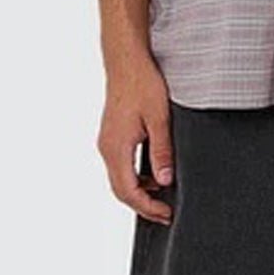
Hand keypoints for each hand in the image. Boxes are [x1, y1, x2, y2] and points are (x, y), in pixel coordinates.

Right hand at [97, 60, 174, 223]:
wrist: (126, 61)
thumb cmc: (142, 84)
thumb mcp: (159, 119)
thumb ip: (162, 152)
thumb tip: (164, 181)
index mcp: (117, 147)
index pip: (128, 191)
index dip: (147, 207)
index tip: (166, 213)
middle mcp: (107, 148)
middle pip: (120, 190)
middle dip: (143, 205)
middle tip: (166, 213)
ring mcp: (107, 142)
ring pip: (119, 179)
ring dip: (139, 192)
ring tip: (162, 197)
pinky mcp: (111, 136)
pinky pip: (120, 166)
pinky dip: (135, 178)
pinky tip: (154, 176)